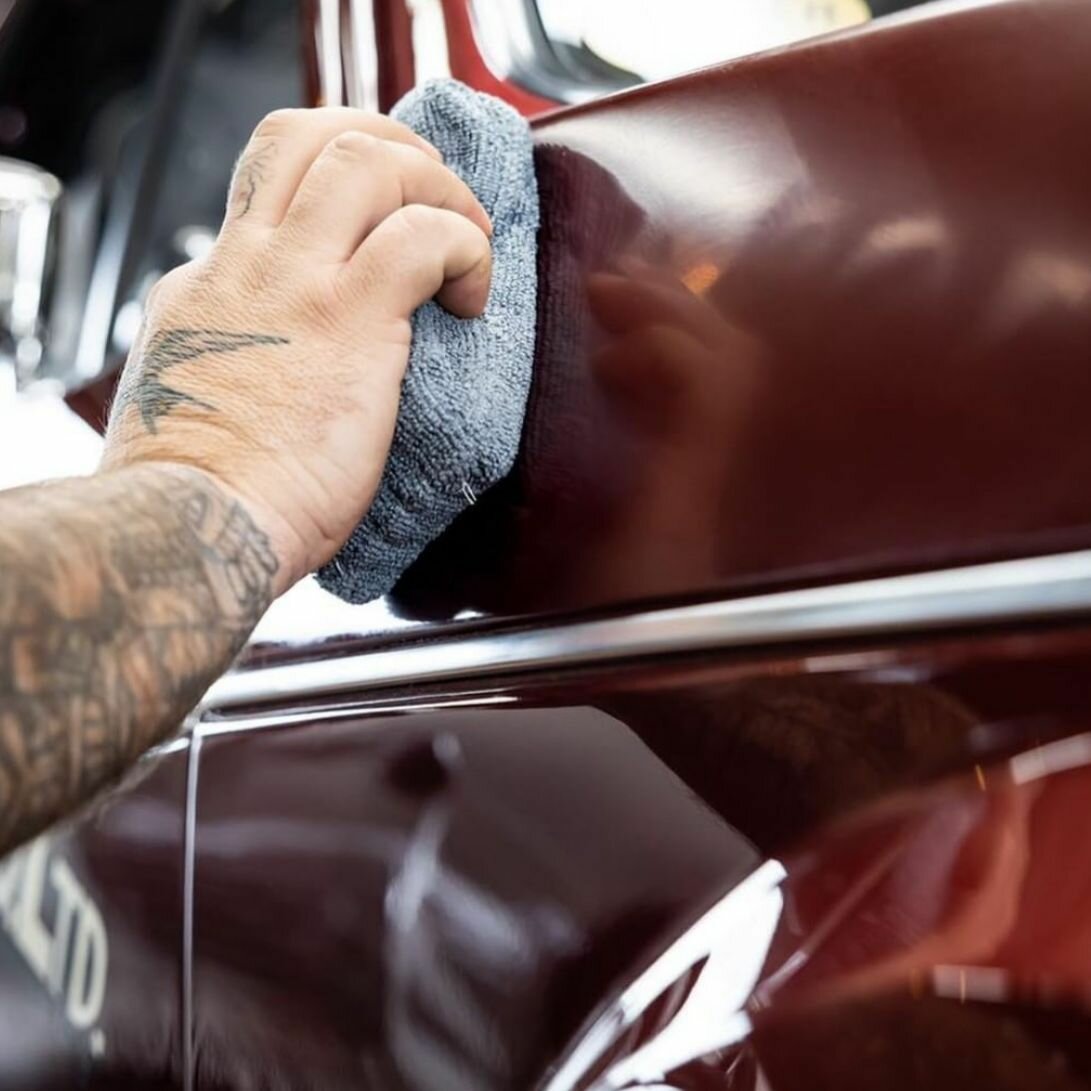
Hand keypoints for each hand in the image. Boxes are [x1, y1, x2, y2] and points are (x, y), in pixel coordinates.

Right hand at [102, 107, 493, 593]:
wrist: (193, 528)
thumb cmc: (202, 499)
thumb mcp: (190, 402)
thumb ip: (226, 362)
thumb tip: (266, 363)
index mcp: (206, 286)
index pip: (269, 195)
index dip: (336, 197)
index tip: (384, 230)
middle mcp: (245, 264)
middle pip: (307, 136)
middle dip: (388, 145)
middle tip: (432, 195)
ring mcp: (295, 282)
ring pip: (366, 160)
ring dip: (436, 186)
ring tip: (468, 238)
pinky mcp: (348, 317)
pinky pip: (423, 237)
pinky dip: (466, 249)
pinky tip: (473, 298)